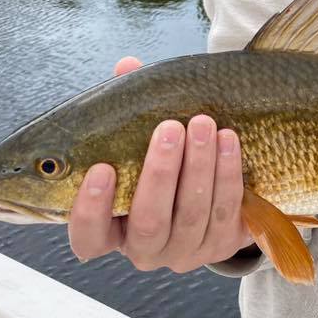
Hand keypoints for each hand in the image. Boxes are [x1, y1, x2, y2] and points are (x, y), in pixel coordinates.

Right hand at [68, 56, 251, 272]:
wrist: (215, 188)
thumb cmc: (166, 159)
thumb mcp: (141, 138)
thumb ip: (128, 106)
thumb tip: (127, 66)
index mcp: (113, 229)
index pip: (88, 237)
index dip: (90, 210)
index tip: (101, 168)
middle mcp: (147, 249)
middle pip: (149, 223)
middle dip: (160, 173)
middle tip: (170, 127)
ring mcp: (187, 251)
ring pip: (192, 215)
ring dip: (200, 166)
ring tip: (205, 123)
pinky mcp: (223, 244)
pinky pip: (228, 211)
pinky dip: (228, 174)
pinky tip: (229, 141)